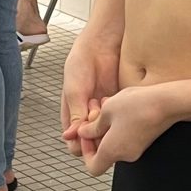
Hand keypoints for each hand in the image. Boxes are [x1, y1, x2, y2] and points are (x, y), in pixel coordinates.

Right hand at [60, 37, 121, 160]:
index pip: (75, 141)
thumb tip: (71, 137)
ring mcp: (104, 112)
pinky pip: (118, 119)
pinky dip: (117, 115)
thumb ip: (75, 114)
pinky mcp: (118, 105)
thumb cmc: (80, 64)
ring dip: (106, 124)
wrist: (100, 45)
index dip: (80, 144)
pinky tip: (114, 102)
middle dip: (95, 134)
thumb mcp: (74, 91)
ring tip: (102, 105)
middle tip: (96, 119)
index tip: (85, 137)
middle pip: (93, 140)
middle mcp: (88, 116)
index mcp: (73, 115)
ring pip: (107, 132)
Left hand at [74, 85, 173, 174]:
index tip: (86, 135)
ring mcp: (137, 149)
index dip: (86, 152)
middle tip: (94, 114)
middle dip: (96, 134)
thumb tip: (84, 133)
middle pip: (103, 154)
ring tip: (106, 106)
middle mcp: (126, 155)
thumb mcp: (107, 111)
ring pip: (114, 143)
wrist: (168, 102)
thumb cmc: (138, 105)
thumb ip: (91, 126)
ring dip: (107, 126)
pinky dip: (119, 126)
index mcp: (112, 151)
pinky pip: (126, 138)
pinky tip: (119, 108)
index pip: (92, 167)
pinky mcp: (145, 141)